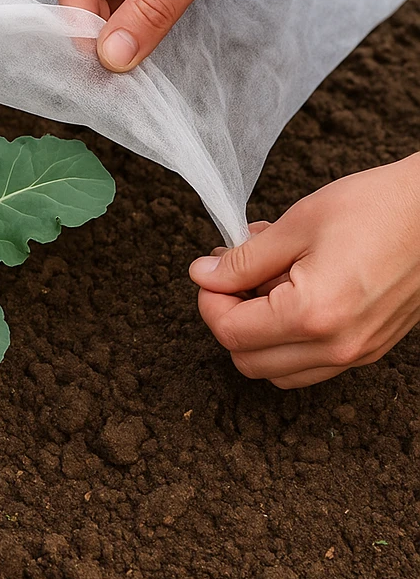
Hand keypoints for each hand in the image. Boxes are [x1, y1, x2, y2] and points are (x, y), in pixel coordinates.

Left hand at [190, 155, 419, 387]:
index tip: (210, 271)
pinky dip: (287, 338)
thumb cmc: (374, 209)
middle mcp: (337, 346)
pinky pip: (310, 363)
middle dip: (228, 318)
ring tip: (264, 280)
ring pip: (277, 370)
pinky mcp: (369, 348)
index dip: (209, 300)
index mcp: (313, 314)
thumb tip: (203, 275)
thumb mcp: (295, 226)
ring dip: (256, 333)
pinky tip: (291, 290)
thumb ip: (242, 260)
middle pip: (248, 360)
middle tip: (232, 276)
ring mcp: (357, 353)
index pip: (231, 332)